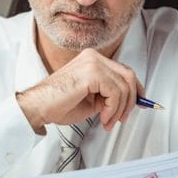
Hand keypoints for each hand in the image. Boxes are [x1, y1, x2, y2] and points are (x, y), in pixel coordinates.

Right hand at [16, 48, 143, 131]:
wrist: (39, 107)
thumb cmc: (58, 104)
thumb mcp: (92, 99)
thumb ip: (109, 95)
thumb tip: (129, 101)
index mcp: (93, 59)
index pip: (124, 70)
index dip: (136, 89)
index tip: (139, 103)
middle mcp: (94, 57)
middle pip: (128, 76)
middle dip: (130, 101)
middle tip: (121, 118)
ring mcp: (93, 62)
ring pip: (124, 86)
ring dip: (119, 109)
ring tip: (107, 121)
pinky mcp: (92, 73)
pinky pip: (115, 92)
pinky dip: (113, 109)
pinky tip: (102, 117)